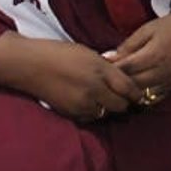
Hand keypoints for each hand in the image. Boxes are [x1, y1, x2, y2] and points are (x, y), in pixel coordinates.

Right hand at [0, 36, 138, 122]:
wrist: (31, 65)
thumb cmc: (60, 53)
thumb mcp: (89, 54)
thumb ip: (107, 68)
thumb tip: (121, 79)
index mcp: (101, 70)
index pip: (128, 88)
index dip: (136, 93)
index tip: (139, 94)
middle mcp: (94, 89)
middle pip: (120, 105)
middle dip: (123, 102)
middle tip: (122, 97)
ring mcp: (82, 103)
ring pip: (105, 113)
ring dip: (107, 108)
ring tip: (103, 99)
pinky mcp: (71, 113)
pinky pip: (90, 117)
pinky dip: (93, 112)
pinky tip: (88, 102)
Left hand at [105, 13, 170, 103]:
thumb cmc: (167, 27)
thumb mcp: (145, 30)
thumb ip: (127, 46)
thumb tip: (107, 58)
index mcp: (154, 54)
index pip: (127, 69)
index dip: (112, 72)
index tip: (99, 72)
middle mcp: (162, 70)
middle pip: (133, 84)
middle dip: (117, 85)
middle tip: (103, 84)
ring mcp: (169, 80)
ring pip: (142, 94)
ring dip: (128, 94)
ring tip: (116, 90)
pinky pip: (154, 98)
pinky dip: (141, 97)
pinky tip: (132, 94)